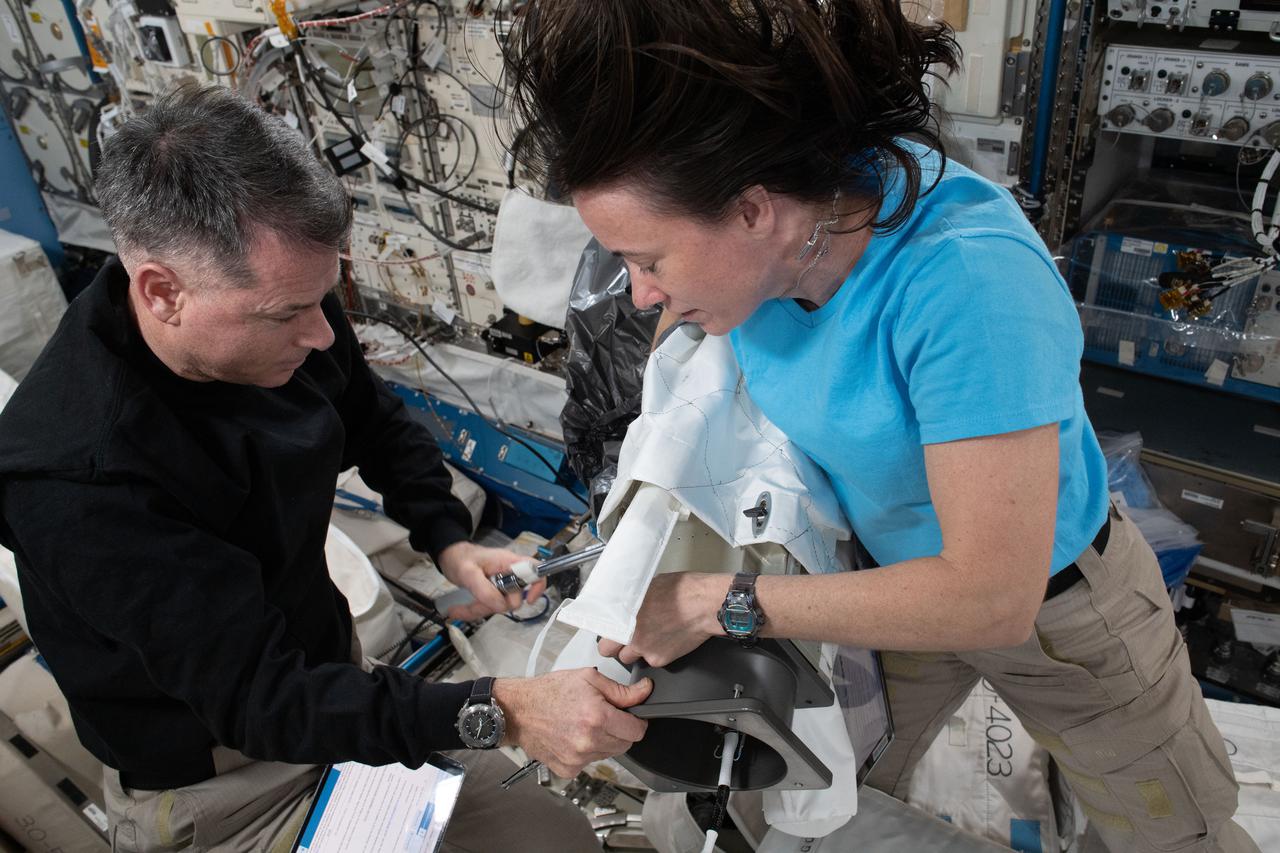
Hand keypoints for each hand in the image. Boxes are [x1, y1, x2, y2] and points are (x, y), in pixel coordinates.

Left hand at [435, 541, 546, 620]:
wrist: (449, 557)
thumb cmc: (460, 558)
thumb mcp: (468, 573)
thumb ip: (484, 590)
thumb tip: (502, 607)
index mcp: (509, 562)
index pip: (536, 570)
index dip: (538, 586)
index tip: (528, 601)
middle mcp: (509, 573)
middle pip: (515, 597)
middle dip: (495, 604)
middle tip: (476, 603)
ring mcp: (502, 584)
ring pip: (500, 605)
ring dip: (481, 609)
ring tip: (460, 608)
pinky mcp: (493, 592)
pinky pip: (490, 606)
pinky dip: (476, 610)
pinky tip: (460, 609)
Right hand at [493, 669, 652, 777]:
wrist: (518, 710)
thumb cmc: (549, 692)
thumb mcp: (588, 679)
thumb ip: (621, 690)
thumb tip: (645, 691)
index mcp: (597, 718)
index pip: (637, 731)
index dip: (637, 721)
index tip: (630, 716)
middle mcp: (588, 742)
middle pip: (625, 745)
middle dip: (620, 730)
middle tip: (603, 716)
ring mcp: (578, 759)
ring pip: (609, 754)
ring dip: (604, 741)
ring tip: (584, 724)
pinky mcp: (568, 769)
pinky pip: (590, 762)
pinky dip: (588, 752)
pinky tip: (574, 736)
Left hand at [597, 572, 727, 667]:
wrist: (705, 605)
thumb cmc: (683, 591)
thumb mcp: (649, 587)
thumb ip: (633, 602)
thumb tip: (628, 603)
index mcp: (625, 615)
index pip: (602, 633)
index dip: (607, 634)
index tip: (610, 634)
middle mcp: (631, 635)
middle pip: (610, 652)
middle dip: (616, 647)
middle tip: (625, 640)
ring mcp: (645, 649)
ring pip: (630, 659)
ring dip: (636, 652)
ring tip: (651, 638)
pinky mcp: (661, 659)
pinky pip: (652, 661)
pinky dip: (657, 653)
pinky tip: (666, 640)